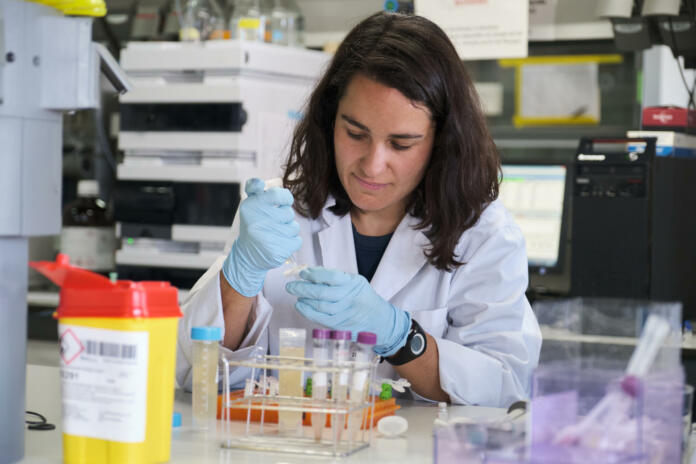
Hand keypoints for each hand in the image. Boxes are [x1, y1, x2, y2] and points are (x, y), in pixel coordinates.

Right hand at [222, 178, 300, 296]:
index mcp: (251, 206)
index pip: (278, 194)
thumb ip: (254, 189)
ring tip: (275, 234)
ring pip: (294, 227)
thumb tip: (259, 182)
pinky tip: (278, 244)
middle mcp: (258, 221)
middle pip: (289, 213)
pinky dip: (291, 243)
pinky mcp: (276, 252)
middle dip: (285, 217)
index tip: (283, 202)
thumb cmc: (253, 226)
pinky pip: (297, 241)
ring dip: (288, 231)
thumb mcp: (250, 205)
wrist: (247, 255)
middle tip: (272, 223)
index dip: (285, 198)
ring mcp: (267, 238)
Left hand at [285, 267, 410, 355]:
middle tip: (290, 286)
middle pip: (322, 293)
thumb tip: (311, 273)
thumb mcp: (355, 282)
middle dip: (303, 289)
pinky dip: (308, 312)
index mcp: (354, 283)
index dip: (314, 275)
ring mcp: (345, 314)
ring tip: (296, 295)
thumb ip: (335, 278)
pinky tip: (300, 306)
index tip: (303, 273)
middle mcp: (350, 299)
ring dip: (304, 301)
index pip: (331, 277)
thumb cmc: (362, 297)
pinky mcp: (341, 326)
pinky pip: (321, 319)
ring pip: (320, 307)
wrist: (379, 319)